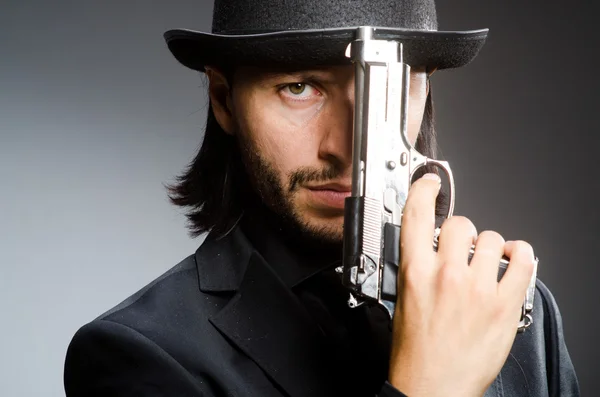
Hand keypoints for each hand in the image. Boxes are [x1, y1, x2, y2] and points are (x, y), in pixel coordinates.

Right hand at [388, 173, 535, 396]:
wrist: (433, 386)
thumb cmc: (416, 351)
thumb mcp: (404, 299)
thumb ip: (419, 267)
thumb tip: (434, 247)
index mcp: (416, 273)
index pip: (417, 216)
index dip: (424, 190)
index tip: (431, 184)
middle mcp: (446, 275)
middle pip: (460, 223)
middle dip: (461, 232)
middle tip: (461, 248)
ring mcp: (477, 289)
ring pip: (492, 238)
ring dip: (489, 247)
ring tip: (485, 265)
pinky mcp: (504, 304)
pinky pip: (522, 261)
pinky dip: (520, 255)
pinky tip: (511, 262)